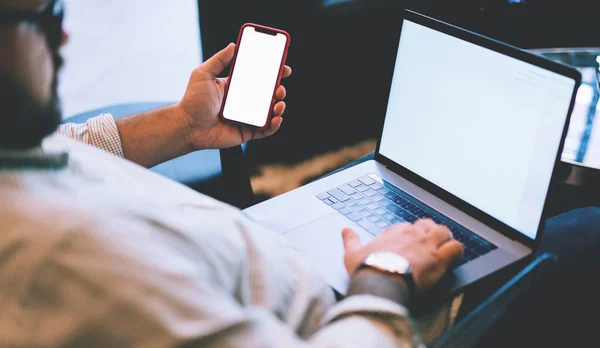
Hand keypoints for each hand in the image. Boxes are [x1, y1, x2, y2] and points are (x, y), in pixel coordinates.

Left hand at [176, 43, 291, 150]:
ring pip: (269, 112)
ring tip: (279, 103)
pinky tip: (276, 118)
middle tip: (280, 87)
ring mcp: (245, 118)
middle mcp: (243, 102)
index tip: (283, 68)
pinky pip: (264, 130)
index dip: (272, 73)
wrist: (187, 126)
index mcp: (235, 87)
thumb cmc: (192, 101)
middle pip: (267, 95)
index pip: (258, 78)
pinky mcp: (246, 132)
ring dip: (278, 106)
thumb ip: (219, 60)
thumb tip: (233, 45)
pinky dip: (273, 125)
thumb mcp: (203, 74)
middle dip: (278, 90)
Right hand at [342, 219, 463, 293]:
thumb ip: (351, 240)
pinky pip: (455, 248)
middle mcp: (412, 235)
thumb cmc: (366, 269)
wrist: (380, 283)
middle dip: (429, 233)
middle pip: (427, 225)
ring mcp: (427, 246)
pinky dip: (457, 252)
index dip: (408, 235)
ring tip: (444, 248)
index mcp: (394, 232)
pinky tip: (455, 258)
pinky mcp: (439, 260)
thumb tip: (345, 230)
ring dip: (445, 239)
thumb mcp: (352, 253)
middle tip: (428, 244)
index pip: (406, 226)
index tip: (407, 245)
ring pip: (444, 232)